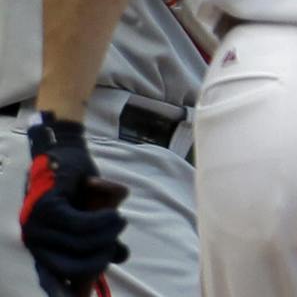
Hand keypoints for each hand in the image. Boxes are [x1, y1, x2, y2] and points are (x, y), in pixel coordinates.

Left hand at [19, 115, 129, 296]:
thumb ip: (93, 243)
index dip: (72, 290)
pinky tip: (113, 214)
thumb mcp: (87, 221)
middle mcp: (35, 240)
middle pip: (75, 267)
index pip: (55, 278)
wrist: (66, 154)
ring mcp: (39, 224)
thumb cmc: (78, 190)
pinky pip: (82, 225)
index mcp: (42, 247)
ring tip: (119, 222)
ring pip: (83, 244)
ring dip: (110, 234)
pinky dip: (103, 221)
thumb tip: (105, 271)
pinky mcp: (48, 208)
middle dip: (101, 260)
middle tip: (116, 247)